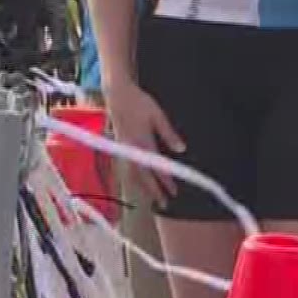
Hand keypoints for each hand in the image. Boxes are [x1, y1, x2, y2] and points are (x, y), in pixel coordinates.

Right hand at [104, 79, 186, 205]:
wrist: (117, 94)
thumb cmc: (138, 102)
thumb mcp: (157, 115)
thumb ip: (168, 133)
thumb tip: (181, 149)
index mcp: (142, 141)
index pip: (156, 167)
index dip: (165, 181)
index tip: (174, 191)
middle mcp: (132, 148)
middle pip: (143, 176)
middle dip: (154, 191)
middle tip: (164, 203)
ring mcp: (124, 148)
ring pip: (133, 174)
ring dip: (143, 187)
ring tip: (153, 197)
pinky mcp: (120, 146)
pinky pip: (127, 167)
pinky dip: (134, 178)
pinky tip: (139, 182)